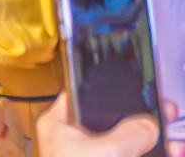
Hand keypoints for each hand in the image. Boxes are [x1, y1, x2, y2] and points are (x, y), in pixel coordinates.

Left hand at [35, 92, 171, 156]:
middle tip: (167, 111)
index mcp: (60, 123)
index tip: (138, 83)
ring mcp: (92, 156)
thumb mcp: (105, 152)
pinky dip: (154, 154)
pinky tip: (173, 151)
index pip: (83, 93)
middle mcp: (74, 138)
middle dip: (143, 117)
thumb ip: (131, 133)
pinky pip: (135, 155)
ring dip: (154, 141)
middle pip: (114, 118)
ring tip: (175, 142)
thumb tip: (150, 124)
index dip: (110, 87)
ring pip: (129, 143)